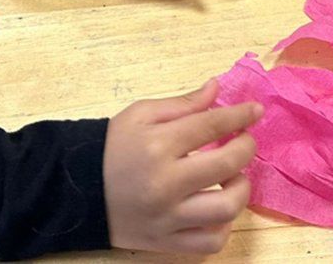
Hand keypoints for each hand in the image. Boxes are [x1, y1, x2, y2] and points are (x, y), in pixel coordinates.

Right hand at [104, 79, 260, 255]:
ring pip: (225, 210)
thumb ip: (183, 104)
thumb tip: (217, 89)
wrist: (77, 189)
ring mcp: (167, 218)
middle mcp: (165, 183)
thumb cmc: (112, 146)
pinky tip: (217, 208)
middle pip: (226, 165)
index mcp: (158, 145)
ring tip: (233, 178)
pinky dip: (223, 226)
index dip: (240, 116)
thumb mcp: (141, 114)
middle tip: (244, 142)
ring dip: (240, 190)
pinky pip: (209, 242)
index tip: (255, 111)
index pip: (212, 125)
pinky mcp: (166, 243)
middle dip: (245, 149)